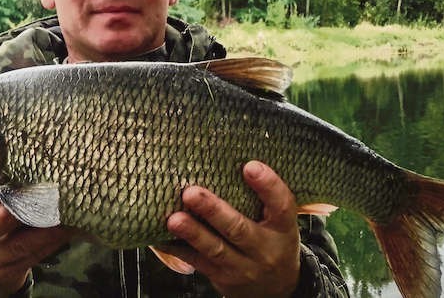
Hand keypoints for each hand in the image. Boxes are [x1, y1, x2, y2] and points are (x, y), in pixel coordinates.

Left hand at [165, 161, 300, 297]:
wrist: (276, 289)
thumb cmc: (273, 241)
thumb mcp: (279, 222)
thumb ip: (263, 199)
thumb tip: (232, 158)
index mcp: (283, 228)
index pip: (281, 205)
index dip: (268, 185)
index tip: (250, 166)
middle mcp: (264, 249)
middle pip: (238, 229)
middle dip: (214, 211)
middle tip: (191, 192)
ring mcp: (242, 266)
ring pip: (215, 249)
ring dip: (193, 233)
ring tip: (174, 219)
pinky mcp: (222, 277)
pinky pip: (197, 262)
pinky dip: (177, 248)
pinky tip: (161, 236)